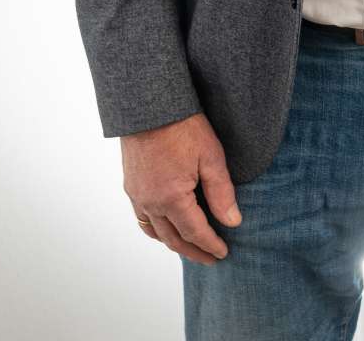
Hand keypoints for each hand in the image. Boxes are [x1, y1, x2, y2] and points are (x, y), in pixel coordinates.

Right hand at [121, 112, 241, 264]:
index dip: (210, 245)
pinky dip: (155, 230)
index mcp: (171, 198)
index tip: (223, 253)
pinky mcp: (130, 184)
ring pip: (155, 232)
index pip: (195, 233)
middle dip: (194, 252)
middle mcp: (150, 202)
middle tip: (210, 259)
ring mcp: (137, 194)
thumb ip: (222, 192)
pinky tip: (165, 227)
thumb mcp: (211, 156)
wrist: (148, 103)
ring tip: (190, 249)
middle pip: (173, 239)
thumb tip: (232, 222)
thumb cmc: (182, 125)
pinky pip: (142, 217)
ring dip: (173, 244)